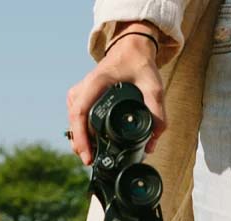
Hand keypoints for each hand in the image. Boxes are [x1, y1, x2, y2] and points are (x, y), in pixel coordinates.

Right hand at [66, 22, 167, 166]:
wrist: (131, 49)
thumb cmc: (140, 65)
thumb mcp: (154, 88)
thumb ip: (158, 115)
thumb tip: (152, 145)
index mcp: (97, 83)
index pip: (81, 113)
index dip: (81, 137)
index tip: (87, 156)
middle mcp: (85, 86)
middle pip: (74, 120)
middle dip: (80, 144)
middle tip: (90, 161)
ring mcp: (81, 90)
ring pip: (72, 119)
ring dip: (79, 138)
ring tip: (91, 155)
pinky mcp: (81, 94)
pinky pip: (75, 116)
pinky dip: (80, 130)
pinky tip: (89, 142)